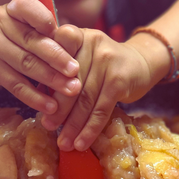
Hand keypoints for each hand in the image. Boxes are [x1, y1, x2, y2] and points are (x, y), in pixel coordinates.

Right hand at [0, 0, 81, 114]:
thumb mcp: (15, 31)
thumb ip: (40, 35)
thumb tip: (75, 48)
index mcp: (10, 10)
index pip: (28, 7)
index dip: (46, 20)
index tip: (66, 34)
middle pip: (33, 40)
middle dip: (58, 58)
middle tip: (76, 71)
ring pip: (26, 64)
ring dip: (52, 80)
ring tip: (71, 90)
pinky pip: (16, 84)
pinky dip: (35, 97)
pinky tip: (50, 106)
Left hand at [41, 25, 154, 150]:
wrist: (142, 62)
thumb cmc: (103, 63)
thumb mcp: (83, 55)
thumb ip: (61, 70)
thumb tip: (39, 102)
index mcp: (77, 35)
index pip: (55, 53)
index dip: (44, 73)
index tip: (36, 96)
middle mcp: (92, 43)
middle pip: (69, 81)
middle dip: (57, 108)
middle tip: (47, 126)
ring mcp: (108, 60)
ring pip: (85, 98)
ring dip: (72, 125)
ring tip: (64, 143)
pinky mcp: (120, 80)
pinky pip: (101, 109)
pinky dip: (90, 129)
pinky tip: (82, 143)